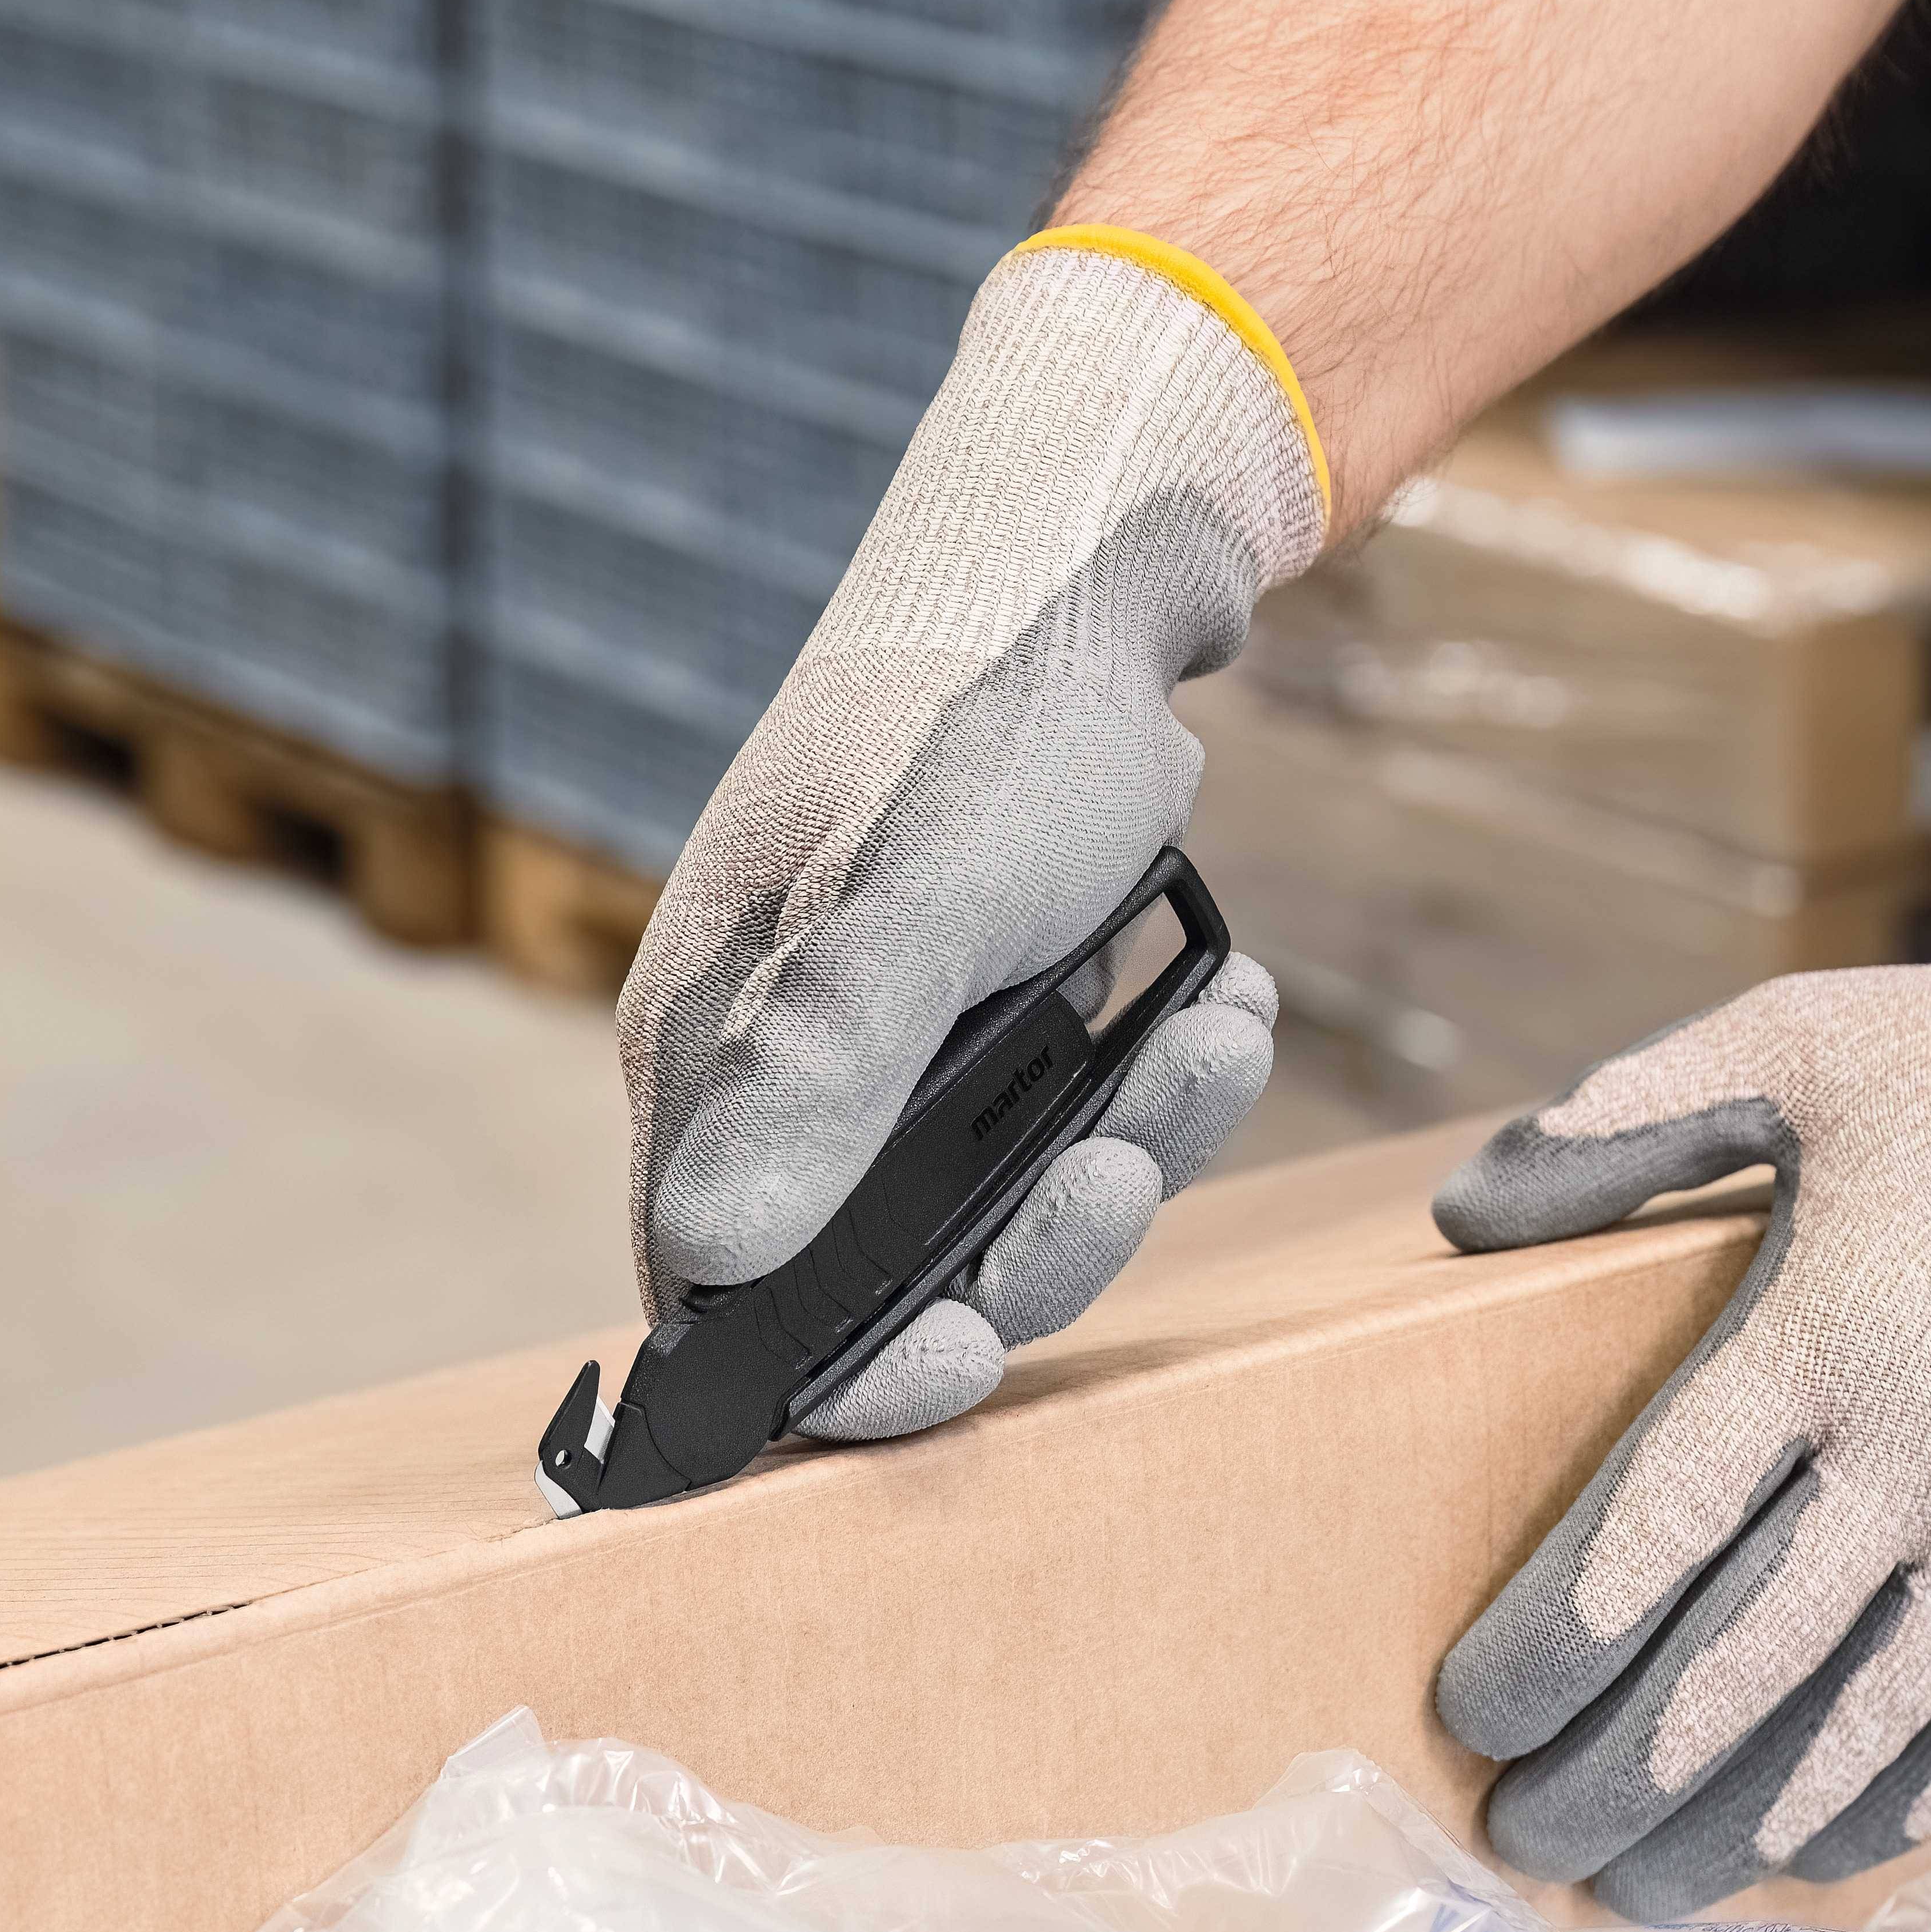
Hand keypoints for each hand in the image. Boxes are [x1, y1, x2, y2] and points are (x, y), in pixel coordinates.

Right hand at [618, 235, 1324, 1436]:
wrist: (1087, 564)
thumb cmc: (975, 721)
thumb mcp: (904, 907)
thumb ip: (815, 1085)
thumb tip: (707, 1267)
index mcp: (712, 1049)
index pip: (718, 1292)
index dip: (838, 1367)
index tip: (968, 1354)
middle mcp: (784, 1067)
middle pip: (888, 1272)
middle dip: (1036, 1240)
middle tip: (1124, 1170)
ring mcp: (894, 1043)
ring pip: (1007, 1201)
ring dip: (1128, 1149)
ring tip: (1214, 1042)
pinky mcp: (992, 1011)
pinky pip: (1074, 1115)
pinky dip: (1158, 1082)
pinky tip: (1223, 1002)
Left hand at [1433, 797, 1930, 1915]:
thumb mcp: (1801, 1043)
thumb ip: (1628, 1120)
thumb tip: (1459, 1209)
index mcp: (1820, 1337)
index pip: (1654, 1526)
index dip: (1555, 1641)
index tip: (1473, 1715)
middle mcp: (1918, 1455)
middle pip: (1739, 1655)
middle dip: (1619, 1768)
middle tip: (1523, 1840)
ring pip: (1857, 1716)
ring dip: (1738, 1819)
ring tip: (1636, 1891)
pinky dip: (1898, 1799)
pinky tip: (1813, 1861)